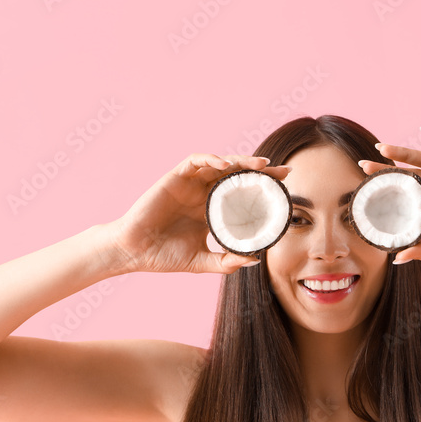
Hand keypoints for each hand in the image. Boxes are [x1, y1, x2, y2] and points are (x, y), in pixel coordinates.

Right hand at [106, 154, 291, 273]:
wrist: (134, 252)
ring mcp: (190, 184)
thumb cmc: (164, 256)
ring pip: (220, 164)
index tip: (286, 190)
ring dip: (241, 161)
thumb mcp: (202, 262)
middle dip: (260, 171)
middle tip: (283, 173)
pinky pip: (195, 161)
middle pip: (237, 175)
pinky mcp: (174, 177)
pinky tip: (225, 165)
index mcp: (212, 210)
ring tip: (261, 165)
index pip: (243, 194)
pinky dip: (211, 159)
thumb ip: (227, 262)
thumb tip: (256, 260)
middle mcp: (203, 193)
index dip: (263, 190)